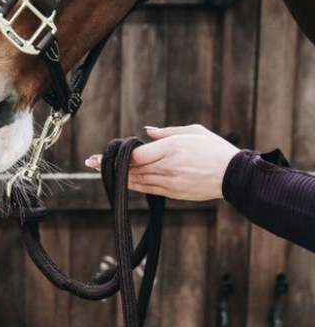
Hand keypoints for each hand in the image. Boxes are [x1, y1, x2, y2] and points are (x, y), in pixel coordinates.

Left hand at [85, 124, 239, 200]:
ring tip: (102, 171)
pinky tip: (122, 182)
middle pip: (133, 169)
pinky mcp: (174, 194)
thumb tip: (146, 133)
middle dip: (111, 166)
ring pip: (138, 181)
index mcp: (172, 149)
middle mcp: (168, 167)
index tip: (101, 154)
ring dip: (119, 177)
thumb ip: (166, 132)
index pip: (136, 155)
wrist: (235, 177)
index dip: (117, 156)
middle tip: (90, 162)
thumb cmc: (215, 149)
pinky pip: (148, 190)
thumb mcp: (193, 132)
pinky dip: (133, 185)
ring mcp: (171, 183)